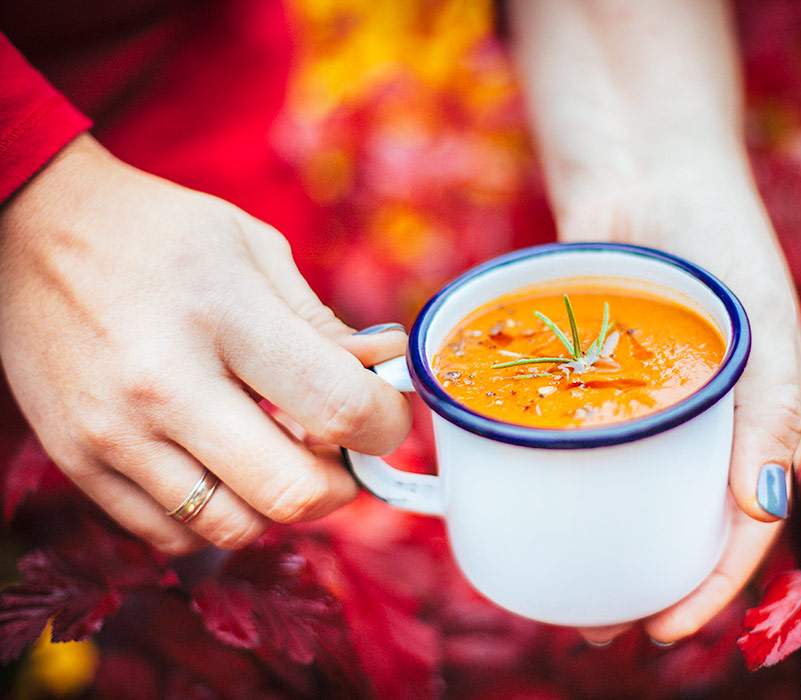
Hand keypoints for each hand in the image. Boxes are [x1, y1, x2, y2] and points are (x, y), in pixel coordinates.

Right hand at [0, 135, 411, 553]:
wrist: (33, 229)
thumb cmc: (159, 234)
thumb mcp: (256, 250)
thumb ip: (324, 325)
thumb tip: (385, 375)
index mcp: (222, 315)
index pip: (337, 406)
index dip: (386, 424)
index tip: (386, 416)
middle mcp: (163, 386)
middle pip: (292, 493)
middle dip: (342, 485)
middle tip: (341, 454)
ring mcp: (113, 434)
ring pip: (233, 528)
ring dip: (276, 505)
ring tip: (275, 454)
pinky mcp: (77, 462)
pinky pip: (170, 535)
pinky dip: (214, 515)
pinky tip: (221, 466)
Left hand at [559, 170, 800, 644]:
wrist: (644, 166)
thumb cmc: (719, 236)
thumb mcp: (765, 320)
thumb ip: (773, 406)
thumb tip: (763, 506)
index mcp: (755, 421)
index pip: (742, 528)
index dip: (710, 587)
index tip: (663, 629)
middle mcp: (699, 420)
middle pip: (677, 522)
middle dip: (644, 582)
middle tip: (597, 627)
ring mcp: (643, 403)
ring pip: (622, 491)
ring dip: (598, 544)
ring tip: (561, 589)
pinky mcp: (593, 379)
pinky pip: (578, 438)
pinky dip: (560, 478)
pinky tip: (533, 504)